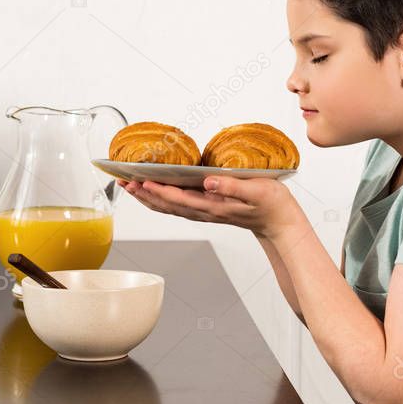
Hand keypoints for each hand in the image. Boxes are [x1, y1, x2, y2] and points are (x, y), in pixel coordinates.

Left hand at [119, 176, 303, 239]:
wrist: (279, 222)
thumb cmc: (271, 204)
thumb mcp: (256, 191)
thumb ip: (231, 186)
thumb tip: (207, 182)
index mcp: (214, 206)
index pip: (179, 199)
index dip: (158, 190)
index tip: (141, 181)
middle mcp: (205, 212)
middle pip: (167, 205)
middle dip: (143, 194)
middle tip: (123, 181)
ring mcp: (204, 212)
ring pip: (169, 207)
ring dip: (147, 197)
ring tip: (129, 185)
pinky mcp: (207, 210)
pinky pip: (177, 206)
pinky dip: (160, 199)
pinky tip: (152, 191)